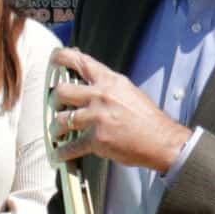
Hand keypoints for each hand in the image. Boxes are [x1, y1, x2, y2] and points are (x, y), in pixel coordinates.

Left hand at [46, 49, 192, 172]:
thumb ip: (108, 85)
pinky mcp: (97, 140)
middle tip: (56, 105)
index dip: (61, 58)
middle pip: (62, 91)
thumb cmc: (148, 117)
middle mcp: (100, 96)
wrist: (161, 140)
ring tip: (57, 132)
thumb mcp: (129, 91)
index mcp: (110, 81)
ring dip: (56, 128)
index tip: (53, 60)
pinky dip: (62, 153)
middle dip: (55, 100)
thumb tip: (91, 80)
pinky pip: (70, 147)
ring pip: (61, 120)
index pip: (81, 62)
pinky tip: (58, 155)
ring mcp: (97, 118)